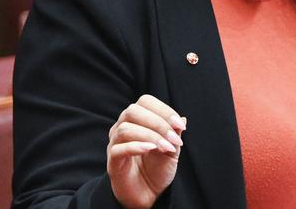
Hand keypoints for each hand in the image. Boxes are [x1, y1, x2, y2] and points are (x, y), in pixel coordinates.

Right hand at [107, 94, 186, 208]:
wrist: (148, 193)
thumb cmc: (158, 167)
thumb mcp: (172, 149)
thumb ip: (175, 134)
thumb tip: (182, 118)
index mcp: (137, 119)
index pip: (146, 102)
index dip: (164, 110)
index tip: (180, 125)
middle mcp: (122, 126)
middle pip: (133, 111)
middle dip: (158, 122)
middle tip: (174, 138)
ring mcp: (115, 143)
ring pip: (125, 129)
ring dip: (150, 136)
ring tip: (166, 147)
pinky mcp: (112, 161)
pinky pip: (118, 148)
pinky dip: (136, 146)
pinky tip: (151, 150)